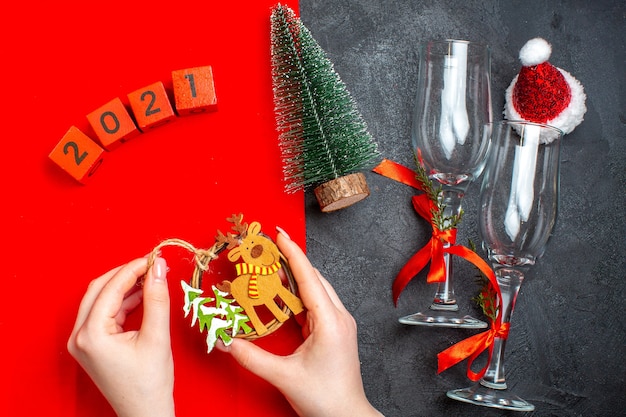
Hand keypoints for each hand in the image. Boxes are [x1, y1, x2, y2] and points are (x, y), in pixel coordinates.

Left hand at [67, 257, 174, 416]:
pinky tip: (143, 296)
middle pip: (99, 289)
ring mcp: (82, 341)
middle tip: (152, 264)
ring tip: (151, 278)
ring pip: (101, 299)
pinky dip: (123, 301)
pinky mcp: (91, 344)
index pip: (111, 288)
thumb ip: (157, 298)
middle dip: (126, 274)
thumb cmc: (150, 383)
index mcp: (91, 335)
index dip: (134, 269)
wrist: (145, 413)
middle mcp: (80, 336)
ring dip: (125, 286)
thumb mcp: (157, 336)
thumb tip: (158, 267)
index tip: (154, 257)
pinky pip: (104, 312)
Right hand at [217, 229, 382, 416]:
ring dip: (294, 278)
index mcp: (330, 321)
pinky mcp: (334, 332)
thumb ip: (252, 357)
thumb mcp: (284, 376)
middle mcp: (338, 317)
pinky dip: (298, 296)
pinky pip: (315, 305)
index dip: (292, 253)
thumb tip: (226, 341)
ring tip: (270, 269)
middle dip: (290, 261)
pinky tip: (282, 297)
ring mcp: (338, 324)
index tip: (278, 234)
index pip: (309, 277)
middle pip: (314, 278)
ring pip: (316, 290)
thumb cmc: (325, 398)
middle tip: (267, 248)